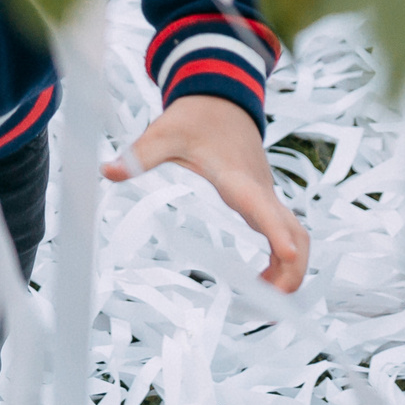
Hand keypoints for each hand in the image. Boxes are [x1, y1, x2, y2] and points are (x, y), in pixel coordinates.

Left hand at [105, 95, 308, 292]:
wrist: (222, 99)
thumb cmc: (194, 118)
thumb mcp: (164, 133)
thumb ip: (140, 154)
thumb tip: (108, 171)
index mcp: (238, 178)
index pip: (264, 209)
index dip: (278, 233)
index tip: (286, 257)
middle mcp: (260, 191)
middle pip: (296, 233)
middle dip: (292, 270)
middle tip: (269, 305)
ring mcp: (266, 197)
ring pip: (296, 236)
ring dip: (290, 270)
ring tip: (265, 302)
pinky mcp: (263, 201)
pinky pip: (285, 234)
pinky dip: (283, 260)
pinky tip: (262, 280)